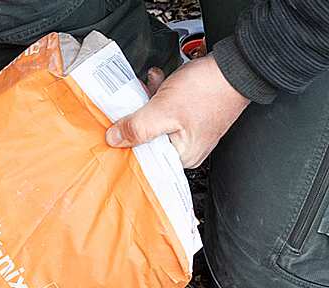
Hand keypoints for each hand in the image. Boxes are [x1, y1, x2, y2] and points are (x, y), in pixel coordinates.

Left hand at [105, 56, 248, 167]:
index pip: (144, 159)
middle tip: (131, 103)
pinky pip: (166, 109)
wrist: (236, 64)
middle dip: (136, 118)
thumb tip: (114, 139)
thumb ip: (136, 128)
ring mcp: (190, 130)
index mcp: (183, 155)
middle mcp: (187, 147)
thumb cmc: (209, 89)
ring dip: (146, 102)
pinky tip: (158, 82)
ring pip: (154, 121)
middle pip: (146, 139)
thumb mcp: (163, 110)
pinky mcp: (190, 114)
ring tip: (147, 87)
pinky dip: (158, 95)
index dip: (126, 145)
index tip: (114, 131)